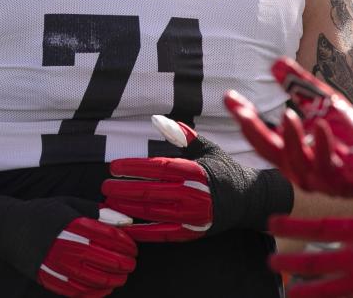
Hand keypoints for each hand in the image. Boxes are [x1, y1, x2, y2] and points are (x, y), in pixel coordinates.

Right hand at [37, 207, 139, 296]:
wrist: (8, 229)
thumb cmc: (42, 214)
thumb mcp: (68, 204)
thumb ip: (95, 212)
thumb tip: (122, 220)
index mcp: (71, 223)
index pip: (107, 236)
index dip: (125, 244)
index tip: (133, 247)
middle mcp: (64, 244)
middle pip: (104, 259)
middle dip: (123, 263)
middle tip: (132, 264)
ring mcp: (55, 264)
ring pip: (93, 278)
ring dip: (113, 280)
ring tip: (121, 277)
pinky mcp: (47, 278)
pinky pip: (76, 291)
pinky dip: (94, 292)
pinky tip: (105, 288)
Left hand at [102, 115, 291, 241]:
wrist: (249, 200)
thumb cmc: (222, 169)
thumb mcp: (205, 147)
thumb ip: (181, 135)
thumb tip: (157, 119)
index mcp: (195, 170)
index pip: (157, 167)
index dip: (133, 167)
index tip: (113, 167)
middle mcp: (194, 193)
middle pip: (151, 191)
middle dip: (123, 189)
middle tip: (104, 187)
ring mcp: (194, 215)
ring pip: (153, 213)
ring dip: (128, 209)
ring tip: (108, 204)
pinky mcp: (193, 232)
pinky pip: (163, 233)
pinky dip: (143, 232)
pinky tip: (126, 228)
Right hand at [224, 57, 352, 199]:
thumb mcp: (324, 104)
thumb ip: (300, 85)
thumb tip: (275, 62)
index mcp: (292, 152)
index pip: (261, 137)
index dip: (243, 117)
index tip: (228, 97)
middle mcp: (300, 169)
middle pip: (268, 152)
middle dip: (252, 130)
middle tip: (240, 110)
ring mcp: (321, 178)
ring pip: (296, 162)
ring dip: (290, 139)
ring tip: (286, 115)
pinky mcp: (344, 182)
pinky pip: (329, 165)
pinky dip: (323, 145)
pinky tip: (320, 125)